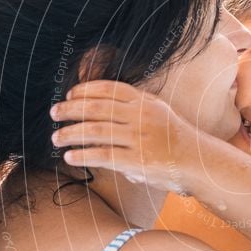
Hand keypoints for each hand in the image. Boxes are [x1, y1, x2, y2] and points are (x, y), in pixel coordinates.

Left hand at [49, 80, 194, 192]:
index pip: (109, 89)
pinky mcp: (138, 161)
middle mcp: (141, 116)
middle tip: (53, 113)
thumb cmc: (173, 137)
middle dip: (70, 109)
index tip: (69, 95)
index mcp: (145, 101)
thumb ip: (132, 105)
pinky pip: (103, 155)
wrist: (197, 161)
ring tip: (56, 138)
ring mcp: (140, 138)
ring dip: (70, 134)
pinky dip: (83, 155)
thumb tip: (95, 103)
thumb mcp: (157, 111)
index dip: (85, 90)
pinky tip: (70, 157)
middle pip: (96, 108)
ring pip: (95, 131)